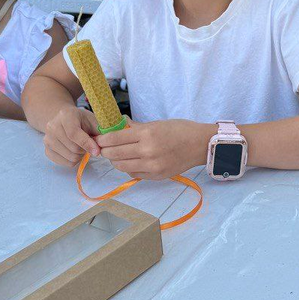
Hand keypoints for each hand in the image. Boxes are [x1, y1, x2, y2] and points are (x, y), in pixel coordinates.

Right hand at [43, 105, 100, 166]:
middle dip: (85, 150)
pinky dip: (73, 161)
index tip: (97, 151)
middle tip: (89, 145)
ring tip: (82, 147)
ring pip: (70, 157)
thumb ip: (98, 133)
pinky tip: (74, 152)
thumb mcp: (93, 121)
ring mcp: (47, 139)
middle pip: (73, 148)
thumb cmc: (82, 121)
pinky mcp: (46, 150)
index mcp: (65, 115)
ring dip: (80, 156)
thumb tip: (100, 148)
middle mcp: (52, 126)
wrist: (65, 121)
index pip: (73, 133)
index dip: (86, 144)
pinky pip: (64, 163)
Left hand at [96, 118, 210, 179]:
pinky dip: (128, 167)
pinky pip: (134, 173)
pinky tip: (130, 161)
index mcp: (147, 134)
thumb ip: (136, 127)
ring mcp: (152, 165)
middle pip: (115, 154)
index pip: (115, 138)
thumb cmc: (180, 130)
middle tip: (103, 148)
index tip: (98, 138)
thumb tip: (119, 125)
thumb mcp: (157, 123)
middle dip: (105, 151)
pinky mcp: (156, 176)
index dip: (103, 139)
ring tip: (116, 155)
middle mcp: (147, 151)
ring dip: (115, 161)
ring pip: (121, 166)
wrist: (200, 145)